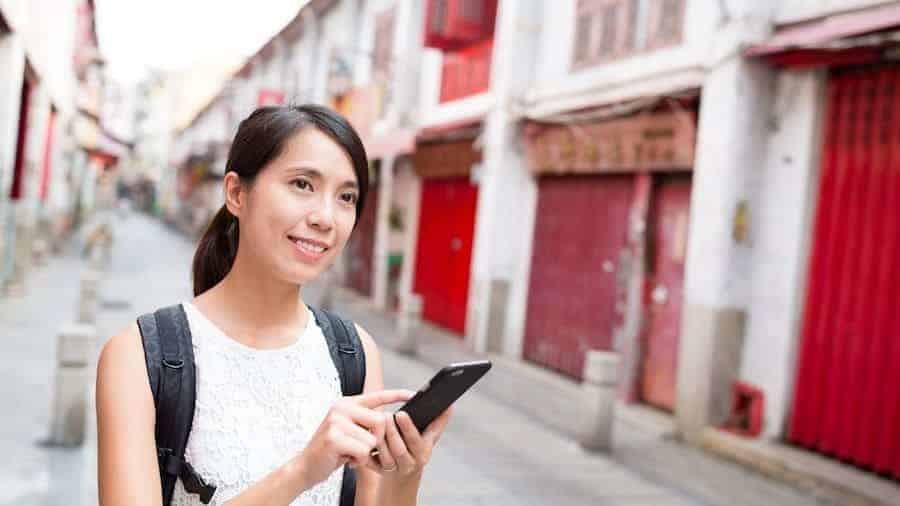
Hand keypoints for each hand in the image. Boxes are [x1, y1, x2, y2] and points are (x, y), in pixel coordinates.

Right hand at [297, 389, 413, 487]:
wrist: (307, 465)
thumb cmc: (332, 449)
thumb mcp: (349, 430)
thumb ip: (366, 422)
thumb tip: (389, 420)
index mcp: (347, 403)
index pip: (377, 395)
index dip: (397, 394)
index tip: (413, 394)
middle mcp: (342, 407)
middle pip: (380, 421)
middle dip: (377, 440)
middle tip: (363, 448)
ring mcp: (336, 421)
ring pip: (372, 439)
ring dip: (365, 453)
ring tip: (350, 452)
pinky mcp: (334, 437)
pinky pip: (363, 451)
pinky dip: (358, 460)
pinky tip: (346, 458)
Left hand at [373, 406, 452, 479]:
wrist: (404, 476)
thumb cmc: (417, 450)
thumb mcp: (429, 439)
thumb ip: (438, 422)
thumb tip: (450, 405)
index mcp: (422, 453)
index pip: (416, 440)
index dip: (408, 428)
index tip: (401, 413)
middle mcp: (409, 463)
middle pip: (399, 449)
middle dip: (391, 432)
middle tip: (384, 415)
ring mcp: (393, 469)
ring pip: (384, 455)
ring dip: (378, 439)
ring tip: (374, 423)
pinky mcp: (379, 472)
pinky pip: (371, 463)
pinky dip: (366, 451)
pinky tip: (363, 438)